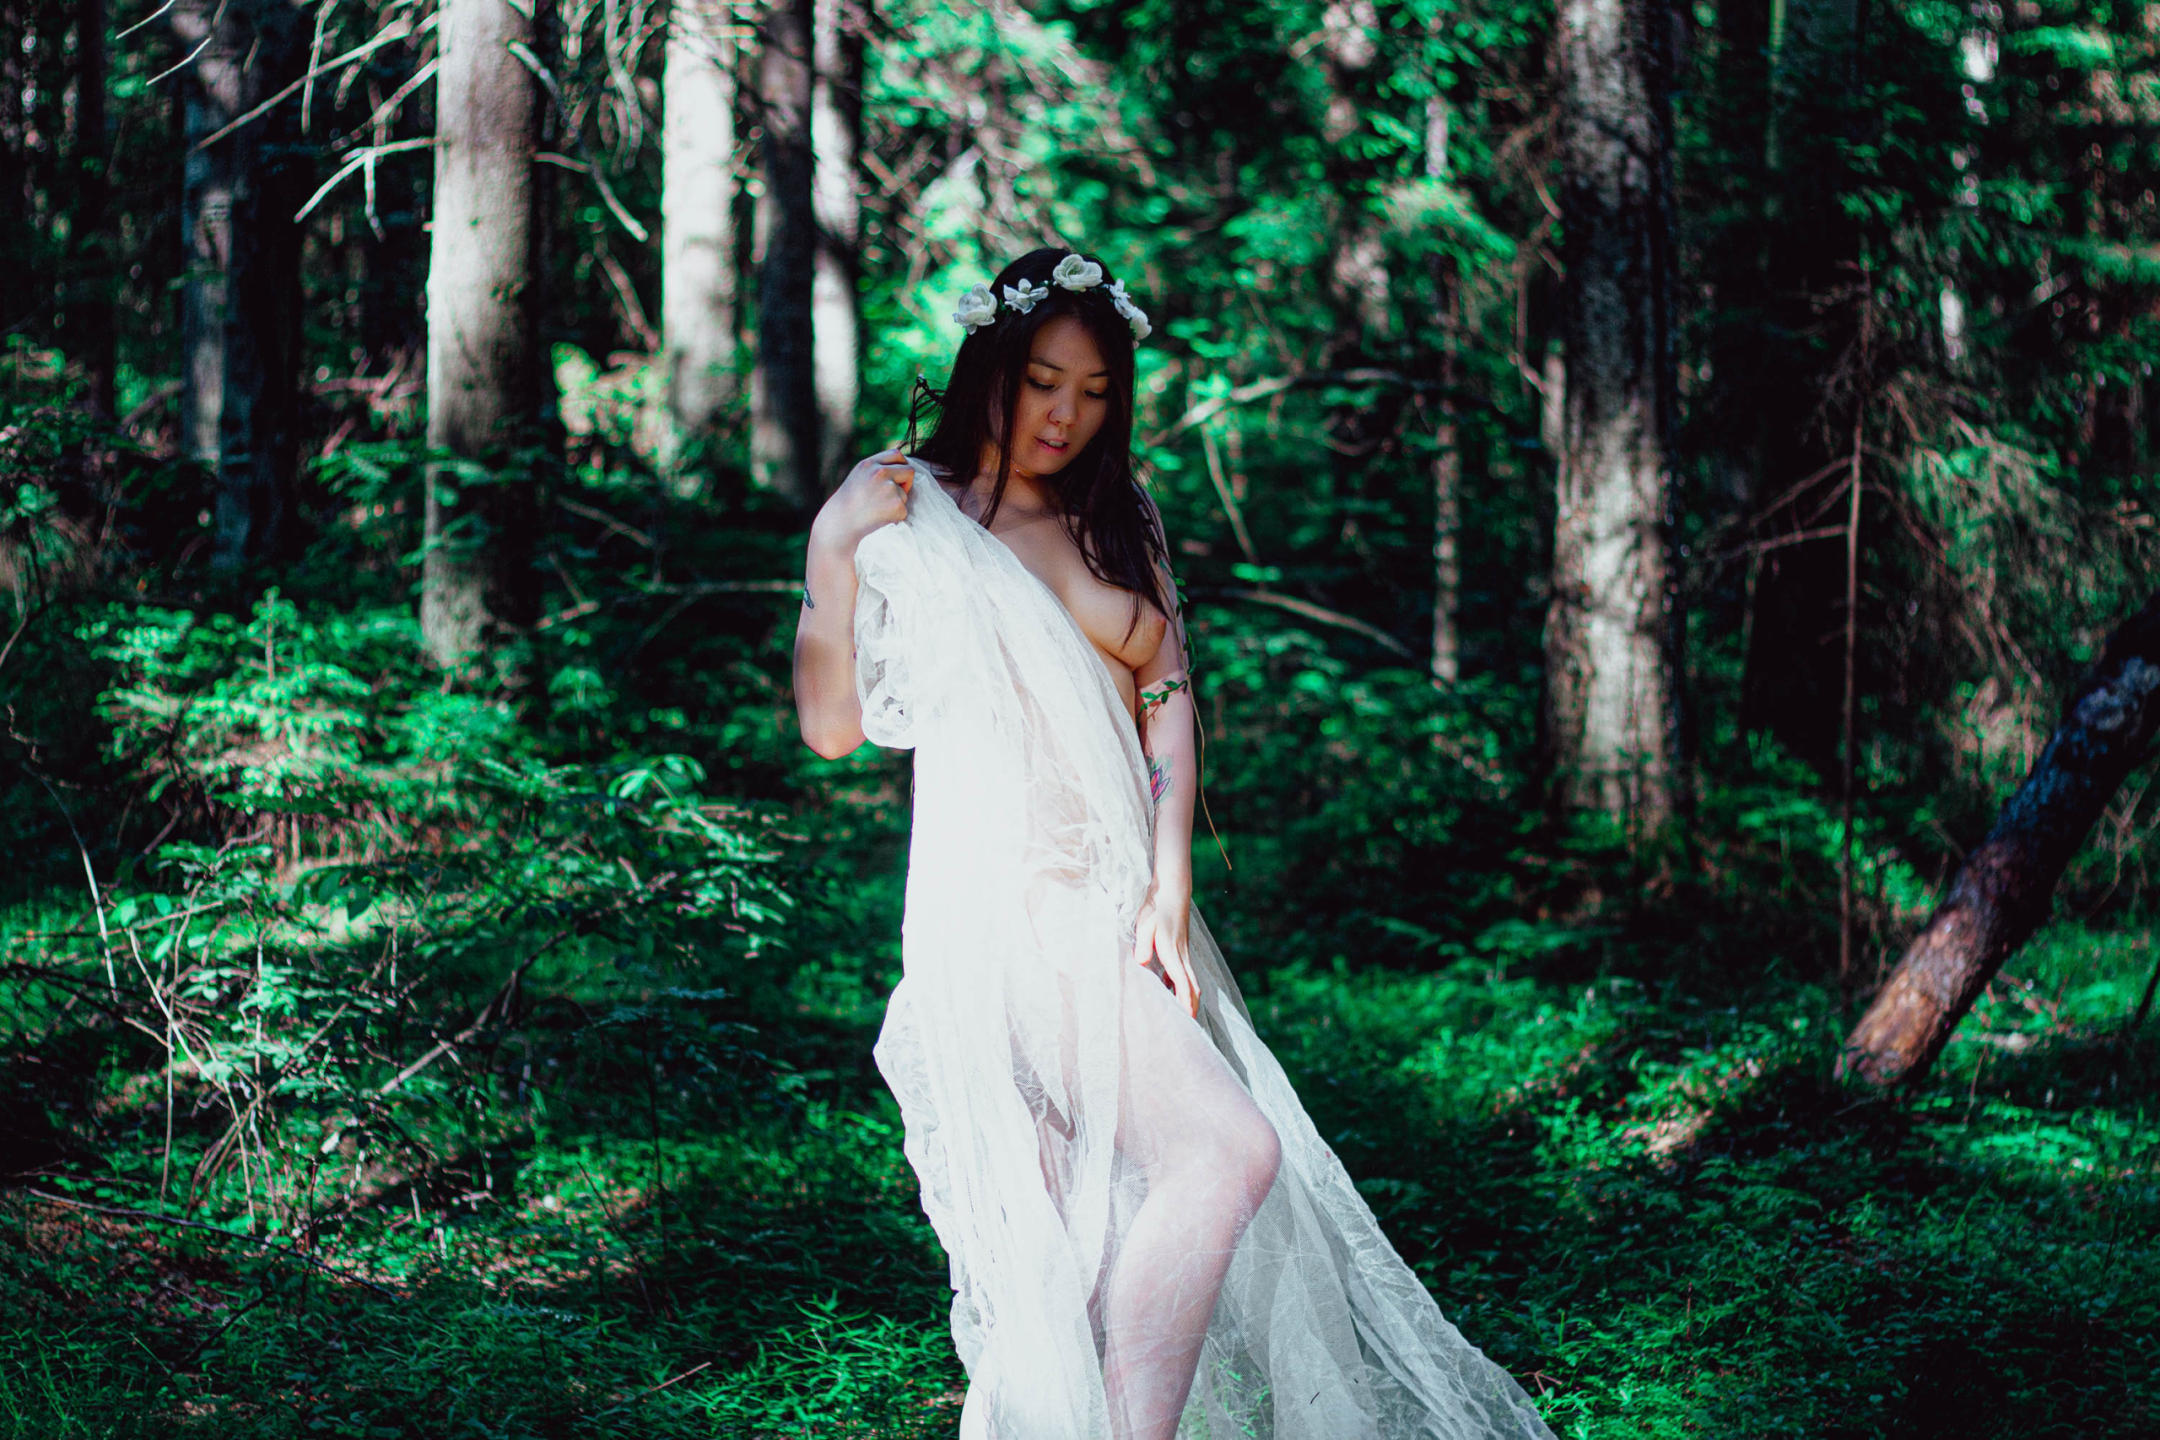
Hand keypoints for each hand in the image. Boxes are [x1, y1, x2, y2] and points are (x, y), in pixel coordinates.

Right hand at [812, 449, 914, 553]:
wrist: (841, 524)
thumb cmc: (850, 502)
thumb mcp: (859, 476)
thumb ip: (877, 469)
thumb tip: (902, 466)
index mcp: (869, 464)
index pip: (896, 454)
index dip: (901, 465)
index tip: (898, 476)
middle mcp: (880, 473)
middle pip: (909, 471)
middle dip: (906, 482)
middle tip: (892, 495)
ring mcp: (889, 489)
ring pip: (905, 494)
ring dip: (896, 502)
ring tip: (876, 510)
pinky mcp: (897, 505)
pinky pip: (904, 510)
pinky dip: (895, 516)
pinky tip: (879, 518)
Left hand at [1133, 885, 1199, 1019]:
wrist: (1172, 890)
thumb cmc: (1156, 907)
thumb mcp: (1144, 925)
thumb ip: (1143, 945)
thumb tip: (1142, 963)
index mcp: (1172, 953)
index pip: (1182, 983)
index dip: (1185, 1002)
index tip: (1187, 1019)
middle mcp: (1182, 956)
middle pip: (1192, 987)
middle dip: (1191, 1007)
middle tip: (1188, 1027)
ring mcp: (1183, 953)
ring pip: (1190, 981)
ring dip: (1187, 997)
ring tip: (1179, 1014)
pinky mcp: (1181, 948)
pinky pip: (1184, 972)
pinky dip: (1180, 985)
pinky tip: (1167, 987)